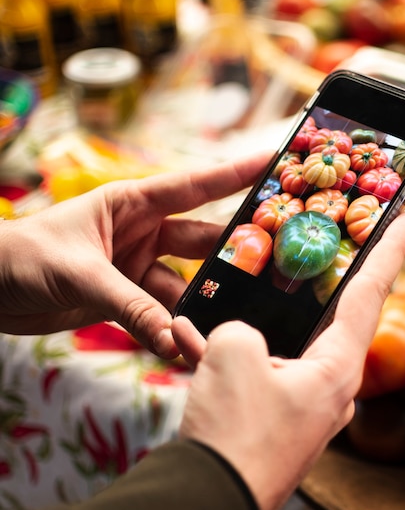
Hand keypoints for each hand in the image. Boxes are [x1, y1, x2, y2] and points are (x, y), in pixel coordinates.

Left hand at [0, 153, 271, 357]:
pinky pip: (159, 314)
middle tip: (273, 262)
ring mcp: (137, 267)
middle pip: (201, 242)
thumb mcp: (80, 274)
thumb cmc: (21, 258)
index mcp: (133, 204)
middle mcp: (143, 233)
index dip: (236, 175)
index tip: (273, 164)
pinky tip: (184, 345)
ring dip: (200, 306)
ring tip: (226, 323)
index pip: (195, 187)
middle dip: (234, 253)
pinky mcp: (126, 299)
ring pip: (184, 286)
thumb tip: (174, 338)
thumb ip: (130, 306)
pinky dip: (170, 331)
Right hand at [172, 210, 404, 509]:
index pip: (371, 293)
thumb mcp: (235, 354)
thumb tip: (238, 340)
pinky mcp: (272, 421)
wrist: (208, 503)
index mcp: (338, 368)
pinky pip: (253, 377)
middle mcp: (329, 387)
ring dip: (245, 330)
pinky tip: (186, 340)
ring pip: (278, 349)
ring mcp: (300, 406)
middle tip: (320, 247)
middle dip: (314, 286)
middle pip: (329, 319)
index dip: (390, 248)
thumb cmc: (234, 429)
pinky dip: (224, 359)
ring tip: (210, 311)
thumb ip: (242, 330)